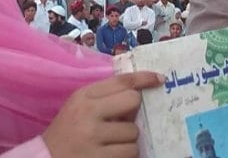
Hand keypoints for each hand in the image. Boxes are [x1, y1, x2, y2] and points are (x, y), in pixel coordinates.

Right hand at [42, 72, 163, 157]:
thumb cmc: (67, 131)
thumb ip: (105, 97)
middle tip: (122, 122)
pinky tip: (111, 153)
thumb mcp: (80, 106)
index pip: (121, 81)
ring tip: (112, 143)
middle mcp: (88, 114)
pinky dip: (125, 154)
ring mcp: (93, 138)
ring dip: (128, 139)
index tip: (159, 79)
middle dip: (133, 113)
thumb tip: (139, 94)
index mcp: (84, 96)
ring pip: (134, 132)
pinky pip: (130, 153)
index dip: (144, 78)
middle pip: (133, 101)